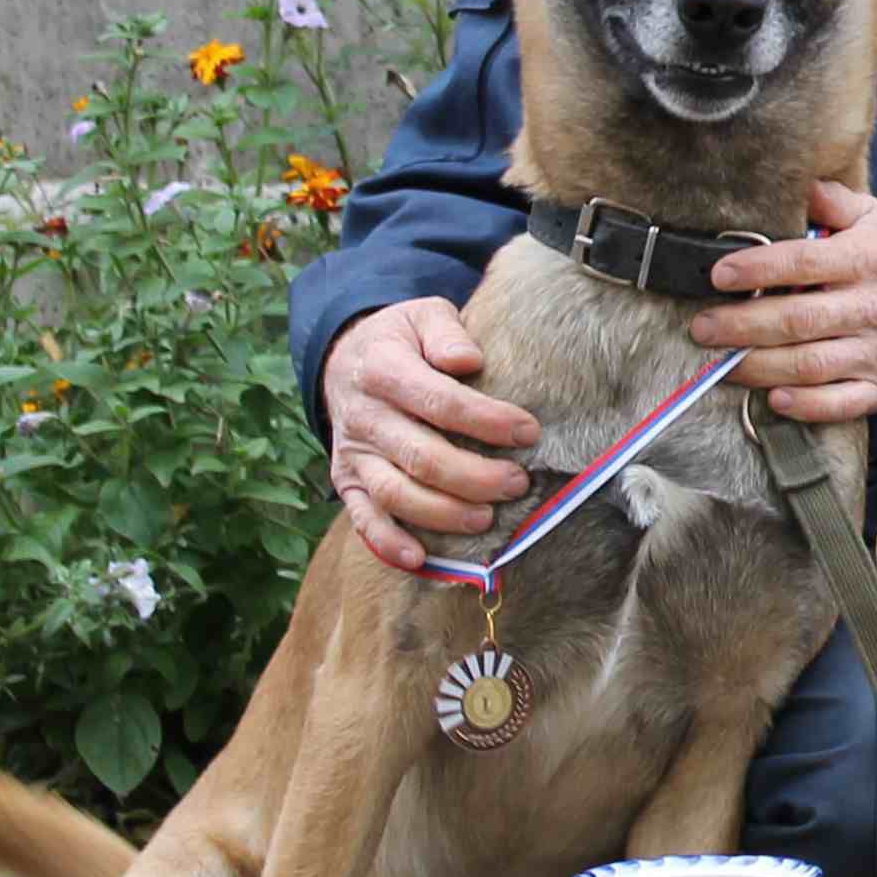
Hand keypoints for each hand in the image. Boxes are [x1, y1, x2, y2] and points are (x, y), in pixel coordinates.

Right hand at [325, 298, 539, 572]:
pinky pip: (363, 519)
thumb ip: (447, 332)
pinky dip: (388, 544)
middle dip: (474, 476)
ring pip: (395, 493)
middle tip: (519, 482)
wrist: (346, 359)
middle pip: (420, 456)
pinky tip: (422, 560)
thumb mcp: (422, 315)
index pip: (439, 401)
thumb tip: (469, 359)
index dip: (486, 420)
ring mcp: (353, 454)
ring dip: (442, 513)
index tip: (530, 432)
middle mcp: (364, 417)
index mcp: (384, 370)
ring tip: (486, 518)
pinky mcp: (347, 481)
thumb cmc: (402, 339)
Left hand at [688, 179, 876, 423]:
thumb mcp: (870, 219)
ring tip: (722, 362)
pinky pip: (841, 402)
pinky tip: (773, 397)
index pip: (805, 262)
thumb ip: (834, 201)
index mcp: (871, 258)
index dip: (758, 268)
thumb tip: (799, 184)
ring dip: (760, 366)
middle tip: (702, 327)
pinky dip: (806, 404)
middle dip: (743, 325)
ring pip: (812, 365)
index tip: (718, 274)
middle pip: (799, 319)